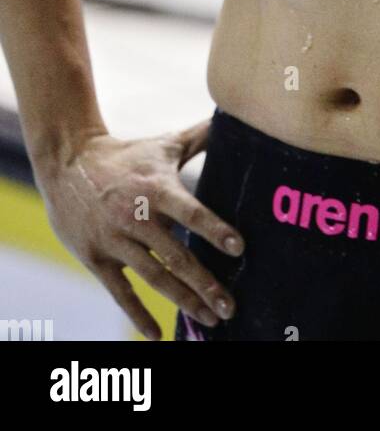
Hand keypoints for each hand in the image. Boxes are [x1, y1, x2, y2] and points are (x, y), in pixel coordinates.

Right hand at [34, 118, 244, 340]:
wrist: (69, 164)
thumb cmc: (127, 156)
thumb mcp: (164, 145)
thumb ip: (201, 137)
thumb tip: (236, 115)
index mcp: (156, 189)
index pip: (190, 211)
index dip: (214, 229)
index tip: (238, 247)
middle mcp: (135, 217)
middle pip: (176, 255)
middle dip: (205, 283)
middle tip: (231, 305)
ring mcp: (114, 240)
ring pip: (154, 277)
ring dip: (183, 300)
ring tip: (210, 319)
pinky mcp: (96, 258)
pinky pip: (120, 292)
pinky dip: (138, 315)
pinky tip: (156, 335)